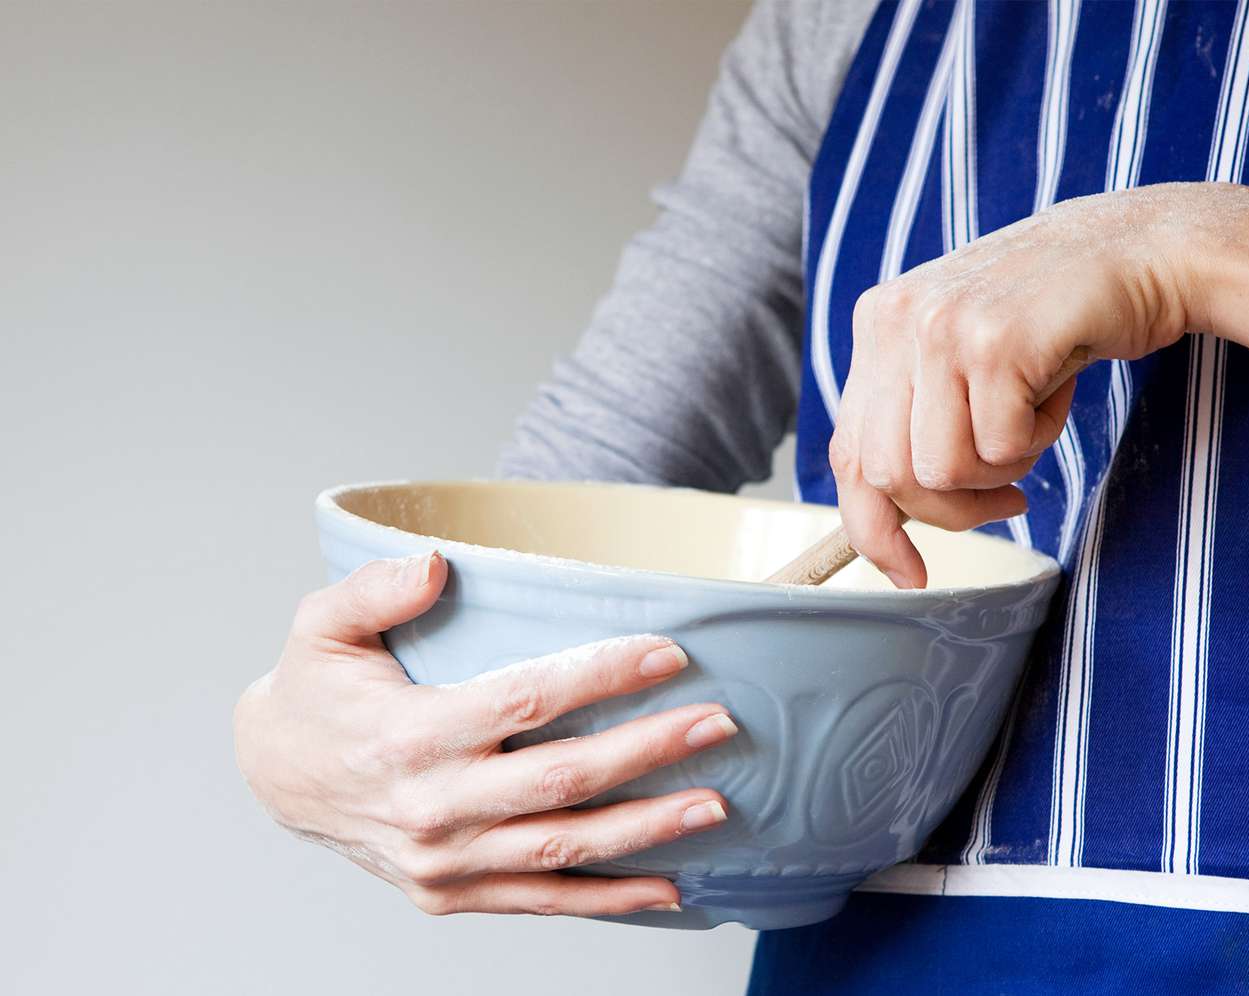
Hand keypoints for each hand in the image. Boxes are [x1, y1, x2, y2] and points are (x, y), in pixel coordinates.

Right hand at [233, 551, 736, 916]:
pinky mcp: (452, 893)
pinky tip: (670, 887)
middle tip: (718, 723)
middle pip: (562, 780)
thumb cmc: (314, 691)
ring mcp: (444, 860)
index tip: (668, 654)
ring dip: (647, 830)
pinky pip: (543, 900)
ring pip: (564, 847)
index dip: (602, 676)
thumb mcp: (320, 624)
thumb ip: (374, 588)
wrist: (277, 778)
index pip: (525, 700)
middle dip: (648, 751)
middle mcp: (433, 805)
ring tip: (714, 807)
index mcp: (410, 734)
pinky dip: (609, 898)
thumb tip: (436, 564)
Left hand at [832, 185, 1203, 585]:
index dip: (872, 527)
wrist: (1142, 248)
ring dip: (1002, 468)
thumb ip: (918, 413)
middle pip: (890, 477)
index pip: (848, 452)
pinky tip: (1058, 389)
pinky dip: (1040, 438)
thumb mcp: (964, 354)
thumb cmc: (1055, 317)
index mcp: (878, 323)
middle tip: (1008, 497)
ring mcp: (941, 327)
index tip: (906, 572)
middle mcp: (896, 320)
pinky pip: (1000, 448)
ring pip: (943, 472)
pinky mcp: (994, 341)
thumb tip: (885, 520)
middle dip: (951, 513)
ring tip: (1035, 415)